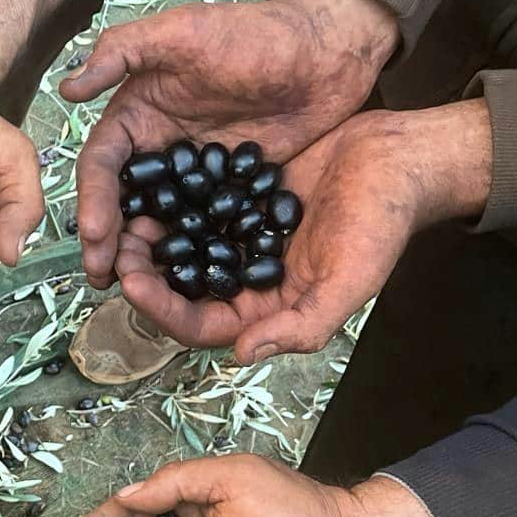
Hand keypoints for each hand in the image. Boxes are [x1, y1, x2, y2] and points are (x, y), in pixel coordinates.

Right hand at [62, 0, 397, 286]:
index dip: (94, 202)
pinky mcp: (228, 191)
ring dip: (142, 256)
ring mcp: (194, 176)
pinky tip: (185, 284)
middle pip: (122, 203)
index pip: (103, 165)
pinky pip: (201, 227)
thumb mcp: (183, 31)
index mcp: (137, 116)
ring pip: (157, 222)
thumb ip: (124, 50)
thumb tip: (67, 86)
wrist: (329, 50)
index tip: (95, 236)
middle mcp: (158, 149)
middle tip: (103, 278)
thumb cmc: (256, 32)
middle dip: (108, 242)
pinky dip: (190, 254)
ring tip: (132, 289)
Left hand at [112, 101, 493, 361]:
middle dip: (144, 274)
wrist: (400, 159)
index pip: (198, 325)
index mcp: (265, 311)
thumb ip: (302, 325)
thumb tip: (242, 356)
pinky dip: (169, 203)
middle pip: (179, 289)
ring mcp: (238, 241)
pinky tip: (143, 185)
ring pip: (180, 250)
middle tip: (117, 247)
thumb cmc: (383, 223)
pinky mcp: (237, 202)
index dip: (160, 310)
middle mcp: (244, 282)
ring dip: (151, 240)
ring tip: (123, 218)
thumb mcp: (350, 281)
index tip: (129, 282)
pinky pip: (193, 208)